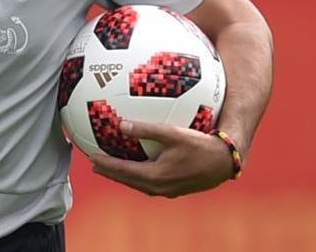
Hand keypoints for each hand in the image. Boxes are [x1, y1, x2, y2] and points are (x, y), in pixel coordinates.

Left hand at [88, 120, 233, 197]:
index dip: (106, 164)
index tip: (90, 158)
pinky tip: (138, 167)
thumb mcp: (172, 133)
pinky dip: (138, 176)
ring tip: (110, 167)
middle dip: (110, 172)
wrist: (225, 162)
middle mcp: (159, 187)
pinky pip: (150, 183)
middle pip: (127, 180)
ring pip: (138, 184)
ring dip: (123, 175)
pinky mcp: (176, 188)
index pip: (123, 171)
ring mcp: (168, 190)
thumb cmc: (200, 145)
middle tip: (94, 164)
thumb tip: (120, 124)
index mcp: (155, 177)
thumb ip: (146, 129)